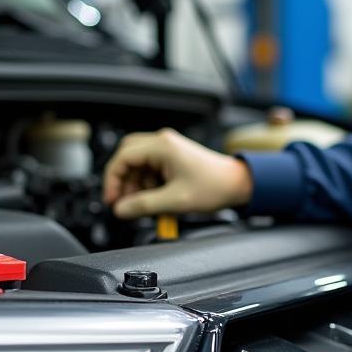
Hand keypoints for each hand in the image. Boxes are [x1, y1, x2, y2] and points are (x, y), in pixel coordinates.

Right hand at [102, 128, 253, 219]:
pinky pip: (150, 168)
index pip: (123, 157)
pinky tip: (156, 199)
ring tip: (145, 204)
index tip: (112, 199)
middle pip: (127, 157)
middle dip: (123, 180)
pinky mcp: (173, 157)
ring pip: (138, 164)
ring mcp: (168, 148)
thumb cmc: (214, 187)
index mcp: (162, 146)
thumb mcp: (175, 201)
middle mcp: (163, 142)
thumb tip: (120, 210)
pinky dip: (148, 184)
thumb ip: (144, 206)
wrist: (238, 183)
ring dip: (137, 184)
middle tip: (123, 201)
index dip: (112, 180)